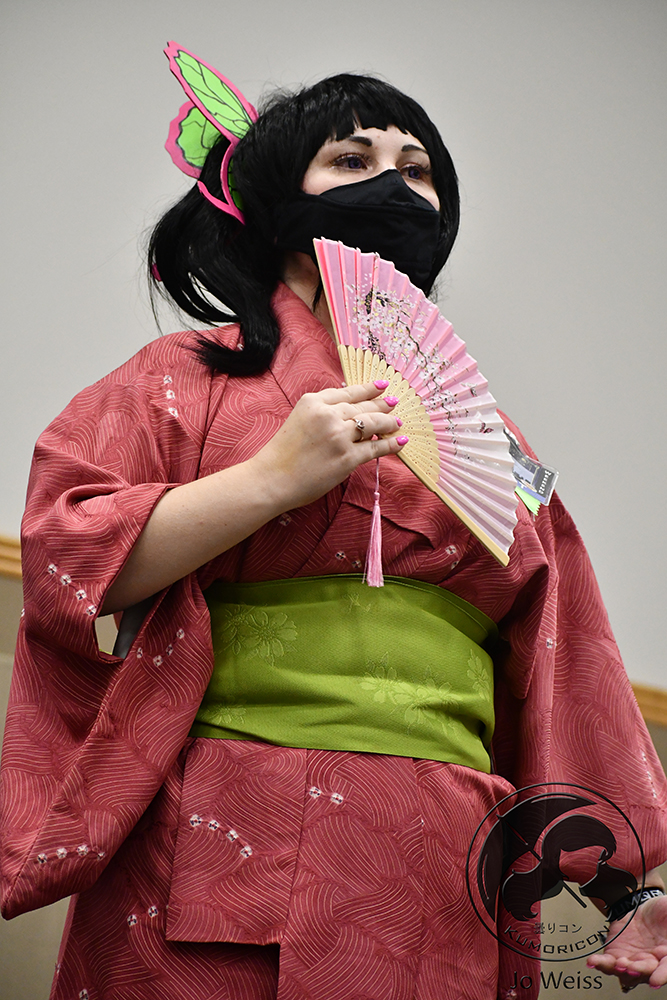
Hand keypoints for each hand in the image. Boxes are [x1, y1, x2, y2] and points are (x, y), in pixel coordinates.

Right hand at [249, 381, 405, 510]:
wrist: (272, 479)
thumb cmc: (281, 454)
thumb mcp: (299, 420)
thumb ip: (320, 412)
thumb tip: (347, 411)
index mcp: (313, 402)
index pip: (347, 392)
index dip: (367, 389)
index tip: (381, 386)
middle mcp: (328, 414)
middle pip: (362, 407)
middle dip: (381, 405)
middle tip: (393, 403)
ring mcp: (339, 436)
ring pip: (373, 424)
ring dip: (388, 422)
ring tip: (397, 421)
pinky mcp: (347, 458)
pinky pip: (376, 448)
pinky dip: (391, 445)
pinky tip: (400, 441)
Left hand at [587, 896, 666, 990]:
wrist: (642, 908)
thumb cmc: (661, 914)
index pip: (666, 969)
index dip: (661, 976)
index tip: (655, 980)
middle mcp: (651, 962)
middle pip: (645, 972)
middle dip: (638, 970)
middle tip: (631, 967)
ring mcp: (633, 960)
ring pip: (626, 972)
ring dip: (620, 969)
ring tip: (617, 963)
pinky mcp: (616, 954)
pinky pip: (608, 963)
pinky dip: (601, 963)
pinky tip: (594, 961)